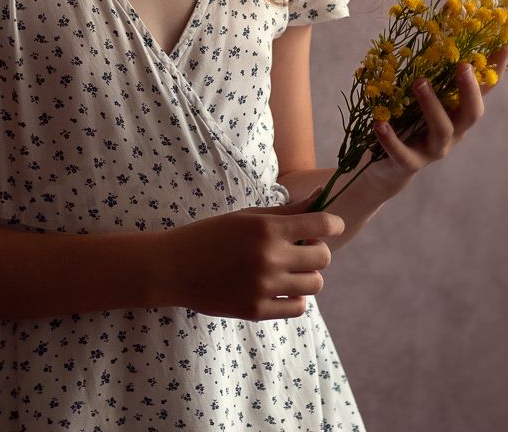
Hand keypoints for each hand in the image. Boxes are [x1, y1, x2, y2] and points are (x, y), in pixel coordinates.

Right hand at [158, 190, 343, 321]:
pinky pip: (298, 307)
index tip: (333, 225)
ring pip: (314, 284)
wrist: (174, 268)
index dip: (333, 224)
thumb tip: (320, 196)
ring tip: (289, 269)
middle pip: (322, 258)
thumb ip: (286, 212)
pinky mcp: (257, 310)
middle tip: (301, 248)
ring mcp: (264, 287)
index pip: (320, 225)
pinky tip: (281, 287)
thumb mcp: (247, 217)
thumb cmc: (210, 235)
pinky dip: (295, 297)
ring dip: (308, 275)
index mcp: (267, 229)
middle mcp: (269, 258)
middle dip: (317, 250)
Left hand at [367, 46, 507, 192]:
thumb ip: (429, 69)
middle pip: (472, 113)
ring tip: (419, 83)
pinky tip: (379, 123)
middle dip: (469, 90)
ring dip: (431, 104)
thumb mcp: (419, 95)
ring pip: (441, 129)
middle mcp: (453, 131)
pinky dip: (391, 138)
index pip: (483, 90)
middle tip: (463, 66)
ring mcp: (433, 149)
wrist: (386, 166)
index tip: (506, 41)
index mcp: (458, 112)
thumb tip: (438, 26)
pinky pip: (402, 152)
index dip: (495, 69)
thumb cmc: (407, 121)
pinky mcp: (409, 163)